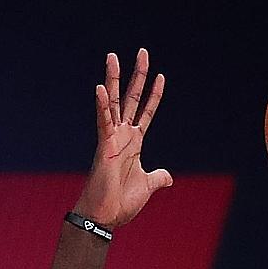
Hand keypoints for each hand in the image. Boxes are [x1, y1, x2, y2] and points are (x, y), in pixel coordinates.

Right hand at [75, 48, 172, 228]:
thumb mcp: (147, 187)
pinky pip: (102, 122)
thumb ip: (157, 178)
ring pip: (113, 102)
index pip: (146, 112)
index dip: (154, 95)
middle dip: (137, 75)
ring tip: (113, 56)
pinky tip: (99, 88)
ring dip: (112, 79)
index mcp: (134, 143)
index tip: (161, 76)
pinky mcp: (103, 146)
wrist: (106, 217)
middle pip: (131, 98)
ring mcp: (112, 138)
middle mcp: (122, 136)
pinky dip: (101, 106)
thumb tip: (168, 177)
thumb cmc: (121, 203)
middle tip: (143, 52)